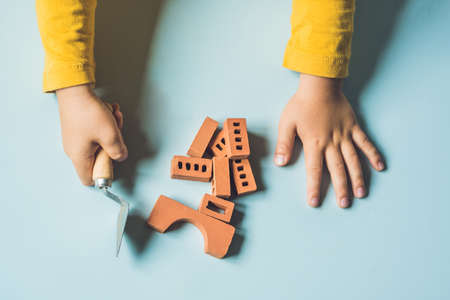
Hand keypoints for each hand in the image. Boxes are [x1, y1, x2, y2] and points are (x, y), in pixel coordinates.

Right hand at [56, 84, 127, 185]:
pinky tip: (110, 111)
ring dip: (111, 130)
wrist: (74, 90)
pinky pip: (95, 132)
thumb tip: (120, 157)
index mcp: (79, 157)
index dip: (103, 175)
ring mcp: (76, 139)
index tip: (113, 163)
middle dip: (113, 145)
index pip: (90, 179)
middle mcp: (75, 150)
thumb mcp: (110, 135)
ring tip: (115, 116)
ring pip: (99, 142)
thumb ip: (118, 151)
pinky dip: (105, 123)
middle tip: (118, 132)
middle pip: (99, 158)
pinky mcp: (79, 128)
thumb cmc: (88, 113)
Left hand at [274, 74, 383, 207]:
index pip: (313, 170)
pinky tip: (380, 166)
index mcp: (314, 143)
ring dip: (358, 177)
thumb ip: (284, 144)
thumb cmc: (301, 104)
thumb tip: (280, 163)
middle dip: (340, 188)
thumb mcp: (287, 123)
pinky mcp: (354, 127)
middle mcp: (331, 142)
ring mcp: (345, 135)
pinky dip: (373, 154)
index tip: (314, 202)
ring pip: (353, 160)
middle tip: (344, 204)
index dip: (313, 187)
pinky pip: (365, 143)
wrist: (320, 85)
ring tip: (361, 194)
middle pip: (337, 169)